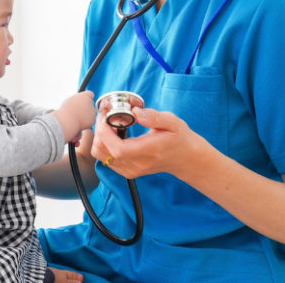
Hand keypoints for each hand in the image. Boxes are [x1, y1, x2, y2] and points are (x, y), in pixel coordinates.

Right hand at [53, 91, 95, 142]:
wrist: (67, 120)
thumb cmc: (66, 110)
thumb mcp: (70, 101)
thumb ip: (77, 100)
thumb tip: (79, 103)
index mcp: (84, 96)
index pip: (90, 94)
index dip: (88, 97)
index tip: (84, 101)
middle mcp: (90, 102)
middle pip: (91, 104)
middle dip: (87, 107)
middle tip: (79, 111)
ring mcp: (92, 111)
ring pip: (92, 113)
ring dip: (88, 115)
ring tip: (79, 118)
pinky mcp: (92, 120)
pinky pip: (91, 121)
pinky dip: (87, 122)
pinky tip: (80, 123)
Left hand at [91, 106, 209, 178]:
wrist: (185, 158)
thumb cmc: (180, 138)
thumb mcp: (172, 122)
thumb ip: (153, 116)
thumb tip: (135, 112)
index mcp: (148, 151)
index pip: (117, 148)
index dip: (105, 132)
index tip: (106, 116)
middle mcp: (137, 165)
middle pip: (103, 152)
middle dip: (99, 131)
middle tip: (106, 116)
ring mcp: (131, 170)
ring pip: (101, 156)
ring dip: (99, 137)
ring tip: (110, 124)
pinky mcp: (127, 171)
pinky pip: (105, 159)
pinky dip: (103, 145)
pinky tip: (114, 134)